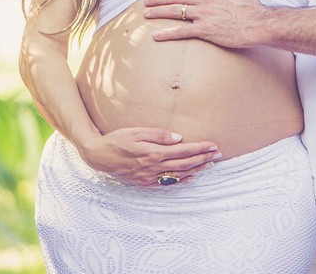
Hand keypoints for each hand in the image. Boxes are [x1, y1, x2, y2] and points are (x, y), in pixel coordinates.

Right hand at [80, 127, 220, 186]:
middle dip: (203, 159)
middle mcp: (153, 168)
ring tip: (209, 165)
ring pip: (178, 175)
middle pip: (185, 164)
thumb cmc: (117, 140)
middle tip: (217, 155)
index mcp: (153, 153)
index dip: (200, 149)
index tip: (212, 145)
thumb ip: (158, 134)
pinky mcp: (144, 182)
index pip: (183, 151)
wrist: (98, 156)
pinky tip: (190, 177)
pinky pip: (167, 183)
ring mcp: (149, 177)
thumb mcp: (136, 131)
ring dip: (196, 170)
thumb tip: (179, 138)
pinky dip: (181, 180)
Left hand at [142, 0, 268, 47]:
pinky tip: (156, 36)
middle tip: (146, 2)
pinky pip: (182, 31)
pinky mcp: (205, 30)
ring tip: (146, 15)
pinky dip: (167, 33)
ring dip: (158, 12)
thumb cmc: (252, 7)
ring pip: (175, 11)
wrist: (260, 23)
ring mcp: (204, 14)